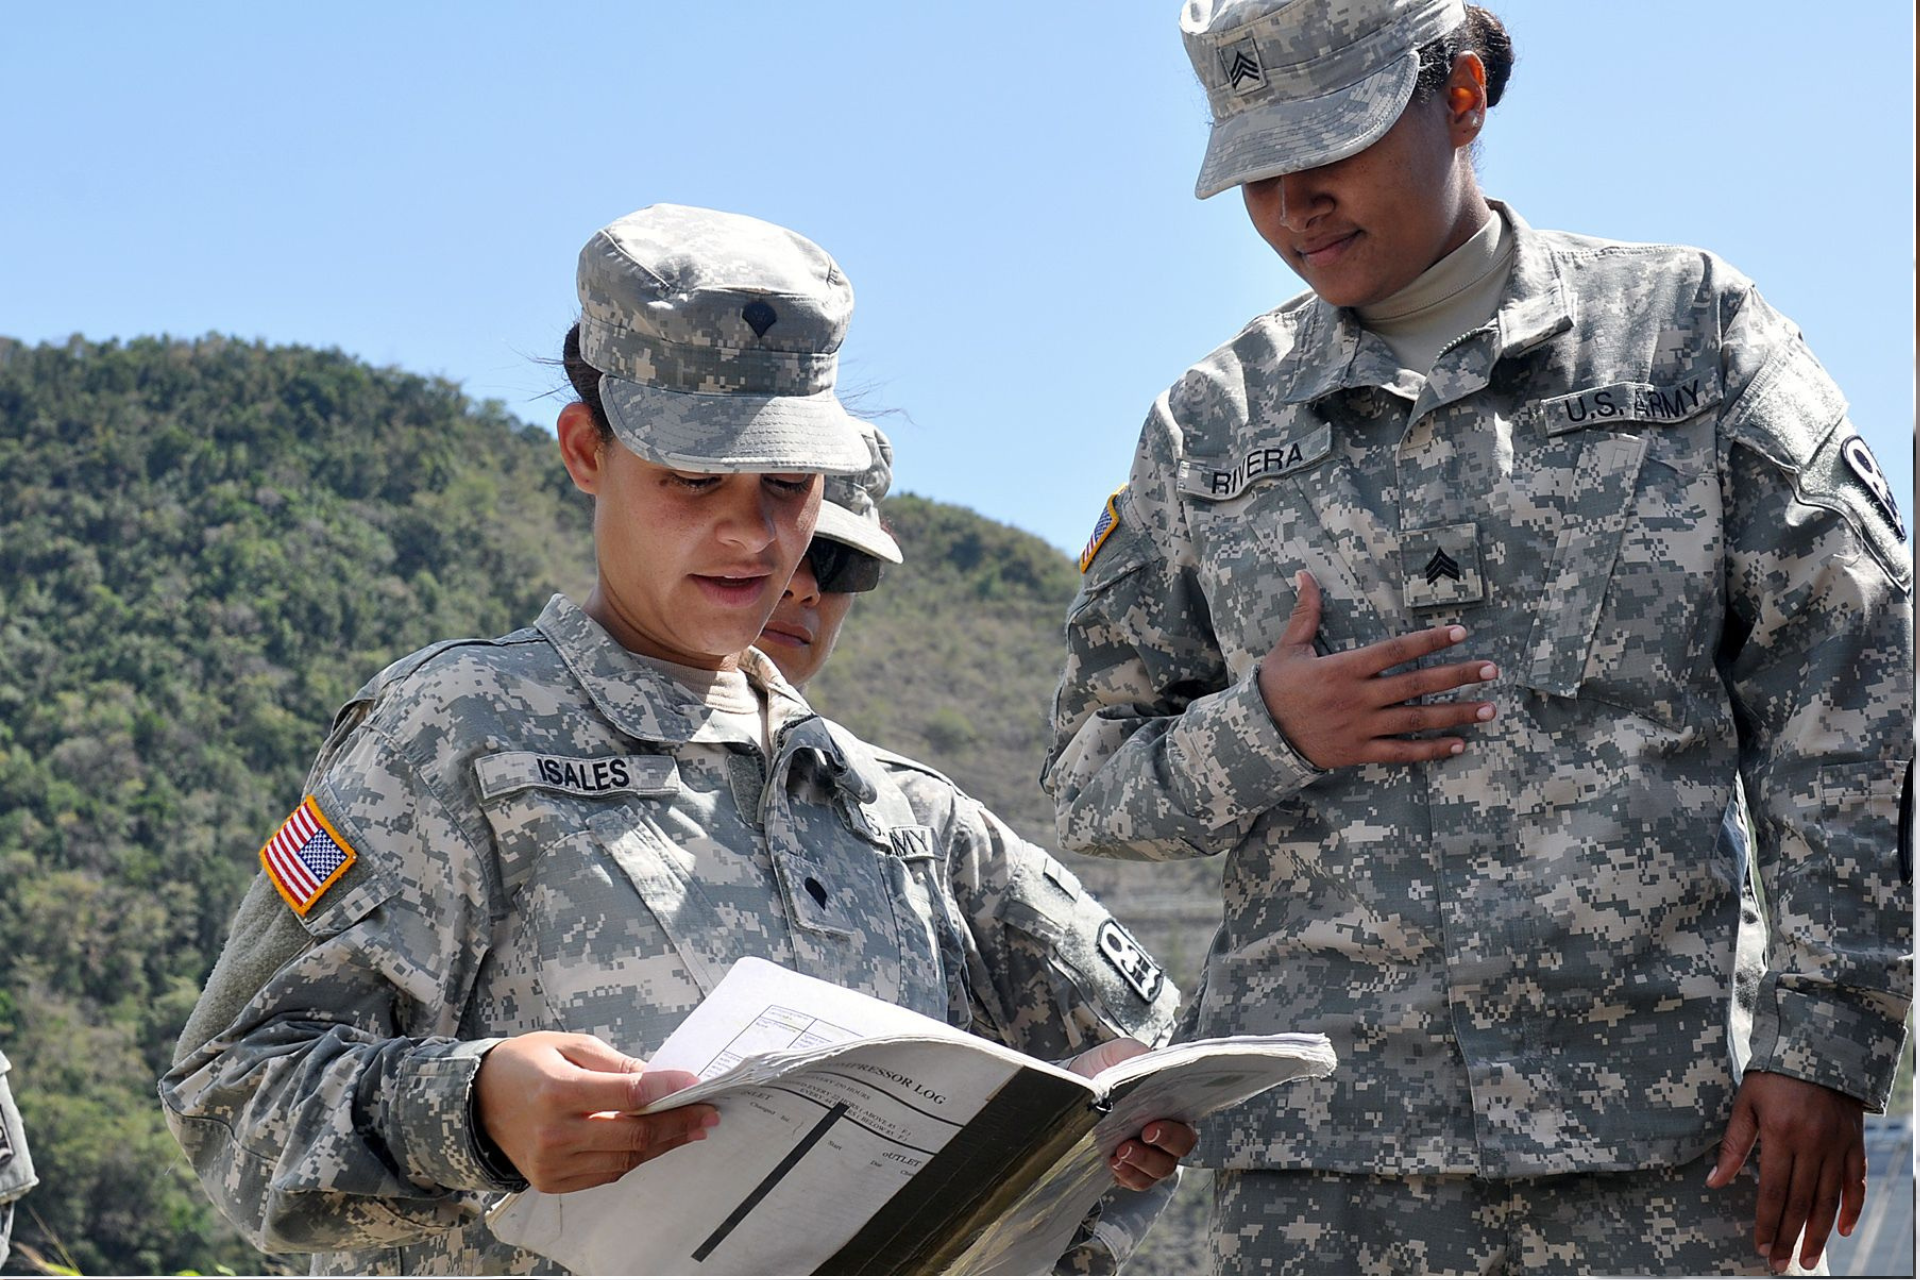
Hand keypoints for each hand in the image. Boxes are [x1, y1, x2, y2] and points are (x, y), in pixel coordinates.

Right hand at [474, 1030, 717, 1193]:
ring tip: (688, 1128)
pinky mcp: (553, 1182)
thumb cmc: (524, 1065)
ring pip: (625, 1160)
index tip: (694, 1084)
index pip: (627, 1095)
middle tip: (706, 1114)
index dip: (667, 1089)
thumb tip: (659, 1079)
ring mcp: (553, 1164)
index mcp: (557, 1092)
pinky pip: (607, 1173)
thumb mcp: (569, 1046)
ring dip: (662, 1144)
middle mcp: (555, 1134)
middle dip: (677, 1123)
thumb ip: (616, 1065)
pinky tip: (653, 1142)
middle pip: (633, 1135)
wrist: (476, 1102)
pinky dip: (633, 1158)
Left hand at [1067, 1037, 1198, 1191]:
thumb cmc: (1106, 1068)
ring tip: (1118, 1154)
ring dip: (1138, 1167)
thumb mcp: (1122, 1054)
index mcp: (1170, 1112)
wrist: (1077, 1081)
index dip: (1173, 1134)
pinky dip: (1124, 1176)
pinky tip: (1111, 1164)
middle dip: (1153, 1154)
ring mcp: (1144, 1156)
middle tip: (1132, 1142)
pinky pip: (1132, 1181)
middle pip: (1172, 1158)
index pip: (1185, 1131)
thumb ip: (1139, 1056)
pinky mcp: (1123, 1167)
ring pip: (1153, 1174)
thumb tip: (1150, 1066)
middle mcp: (1162, 1139)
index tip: (1151, 1127)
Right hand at [1256, 570, 1496, 768]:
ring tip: (1489, 709)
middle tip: (1491, 670)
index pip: (1395, 651)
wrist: (1258, 736)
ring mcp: (1362, 727)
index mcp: (1344, 668)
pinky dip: (1431, 751)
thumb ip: (1305, 613)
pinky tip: (1459, 744)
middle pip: (1417, 684)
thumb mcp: (1288, 648)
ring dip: (1456, 714)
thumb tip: (1304, 574)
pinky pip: (1402, 753)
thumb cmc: (1275, 688)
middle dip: (1457, 676)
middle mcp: (1359, 697)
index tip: (1460, 633)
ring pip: (1417, 719)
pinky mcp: (1360, 751)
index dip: (1429, 641)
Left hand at [1705, 1070, 1865, 1272]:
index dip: (1768, 1223)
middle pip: (1801, 1202)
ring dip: (1819, 1233)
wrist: (1817, 1046)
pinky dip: (1851, 1208)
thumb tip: (1714, 1181)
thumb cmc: (1772, 1074)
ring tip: (1810, 1259)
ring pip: (1829, 1199)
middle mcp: (1812, 1144)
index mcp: (1780, 1134)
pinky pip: (1855, 1182)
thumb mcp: (1745, 1103)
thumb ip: (1733, 1145)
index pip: (1773, 1191)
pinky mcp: (1854, 1143)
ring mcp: (1837, 1145)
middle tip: (1781, 1264)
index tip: (1761, 1247)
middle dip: (1790, 1237)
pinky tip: (1841, 1231)